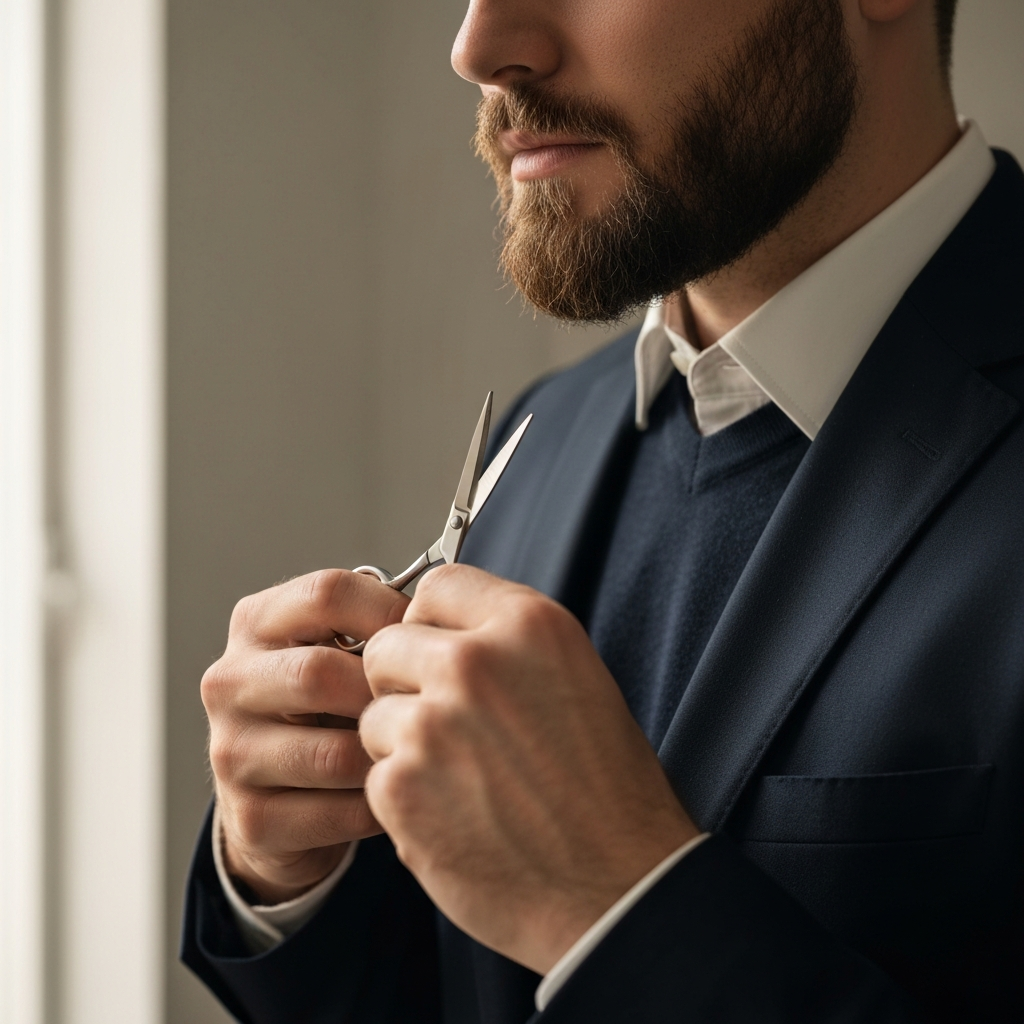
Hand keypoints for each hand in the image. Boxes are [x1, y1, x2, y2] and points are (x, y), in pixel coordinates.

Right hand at [202, 569, 408, 903]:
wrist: (278, 798)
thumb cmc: (330, 708)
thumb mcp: (341, 651)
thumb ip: (376, 627)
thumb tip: (443, 619)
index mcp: (257, 622)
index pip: (327, 593)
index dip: (391, 612)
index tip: (428, 638)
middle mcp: (229, 681)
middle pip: (319, 673)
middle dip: (385, 693)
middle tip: (427, 706)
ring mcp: (232, 752)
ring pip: (334, 755)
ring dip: (387, 757)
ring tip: (417, 753)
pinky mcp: (250, 819)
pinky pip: (340, 814)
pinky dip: (381, 807)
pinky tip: (396, 796)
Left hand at [359, 564, 698, 973]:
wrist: (617, 886)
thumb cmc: (604, 788)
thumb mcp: (576, 678)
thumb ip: (507, 643)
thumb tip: (443, 630)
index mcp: (528, 625)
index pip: (438, 585)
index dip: (432, 624)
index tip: (439, 653)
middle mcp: (475, 662)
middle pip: (388, 645)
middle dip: (404, 682)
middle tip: (445, 725)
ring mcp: (433, 723)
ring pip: (373, 712)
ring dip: (401, 743)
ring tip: (460, 778)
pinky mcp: (401, 786)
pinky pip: (374, 772)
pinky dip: (403, 796)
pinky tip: (453, 814)